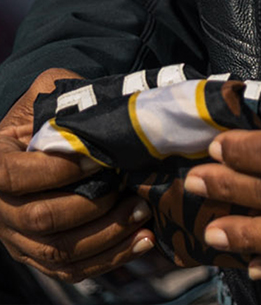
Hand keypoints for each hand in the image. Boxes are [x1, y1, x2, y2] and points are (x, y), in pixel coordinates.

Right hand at [0, 68, 155, 279]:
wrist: (44, 141)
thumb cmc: (51, 115)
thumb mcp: (50, 94)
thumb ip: (67, 97)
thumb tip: (102, 107)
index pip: (12, 175)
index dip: (56, 171)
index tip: (97, 159)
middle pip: (39, 218)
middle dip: (92, 206)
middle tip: (129, 188)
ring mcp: (17, 237)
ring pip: (57, 251)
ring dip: (106, 235)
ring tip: (142, 212)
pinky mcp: (40, 255)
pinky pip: (71, 270)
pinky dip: (110, 258)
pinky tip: (143, 239)